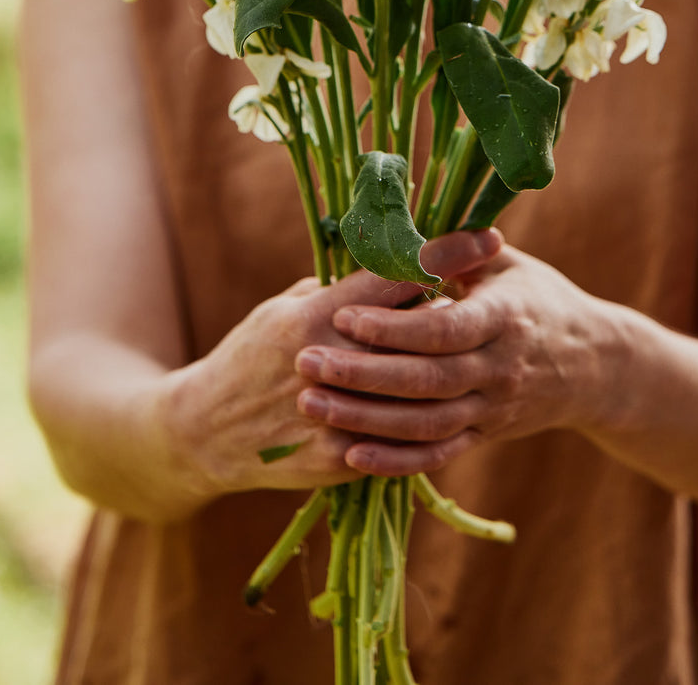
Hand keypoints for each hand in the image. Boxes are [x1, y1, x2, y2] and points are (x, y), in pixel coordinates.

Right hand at [158, 228, 503, 498]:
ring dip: (450, 363)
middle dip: (461, 309)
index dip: (446, 254)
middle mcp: (328, 362)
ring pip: (419, 387)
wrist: (204, 432)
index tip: (487, 238)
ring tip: (474, 347)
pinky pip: (402, 439)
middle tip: (493, 294)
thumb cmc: (249, 354)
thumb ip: (340, 292)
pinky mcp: (338, 458)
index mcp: (314, 314)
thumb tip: (397, 269)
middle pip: (417, 329)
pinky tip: (449, 400)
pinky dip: (427, 416)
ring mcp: (335, 415)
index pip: (395, 274)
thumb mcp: (285, 308)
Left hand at [295, 243, 617, 476]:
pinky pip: (436, 455)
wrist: (593, 365)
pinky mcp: (484, 437)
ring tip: (312, 404)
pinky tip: (351, 455)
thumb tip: (401, 229)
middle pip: (426, 381)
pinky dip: (394, 461)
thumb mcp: (509, 264)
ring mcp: (492, 409)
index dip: (393, 327)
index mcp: (504, 318)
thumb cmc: (540, 298)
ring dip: (365, 419)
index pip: (443, 329)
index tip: (343, 316)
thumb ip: (458, 251)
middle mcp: (500, 369)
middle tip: (306, 363)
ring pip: (425, 424)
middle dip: (362, 375)